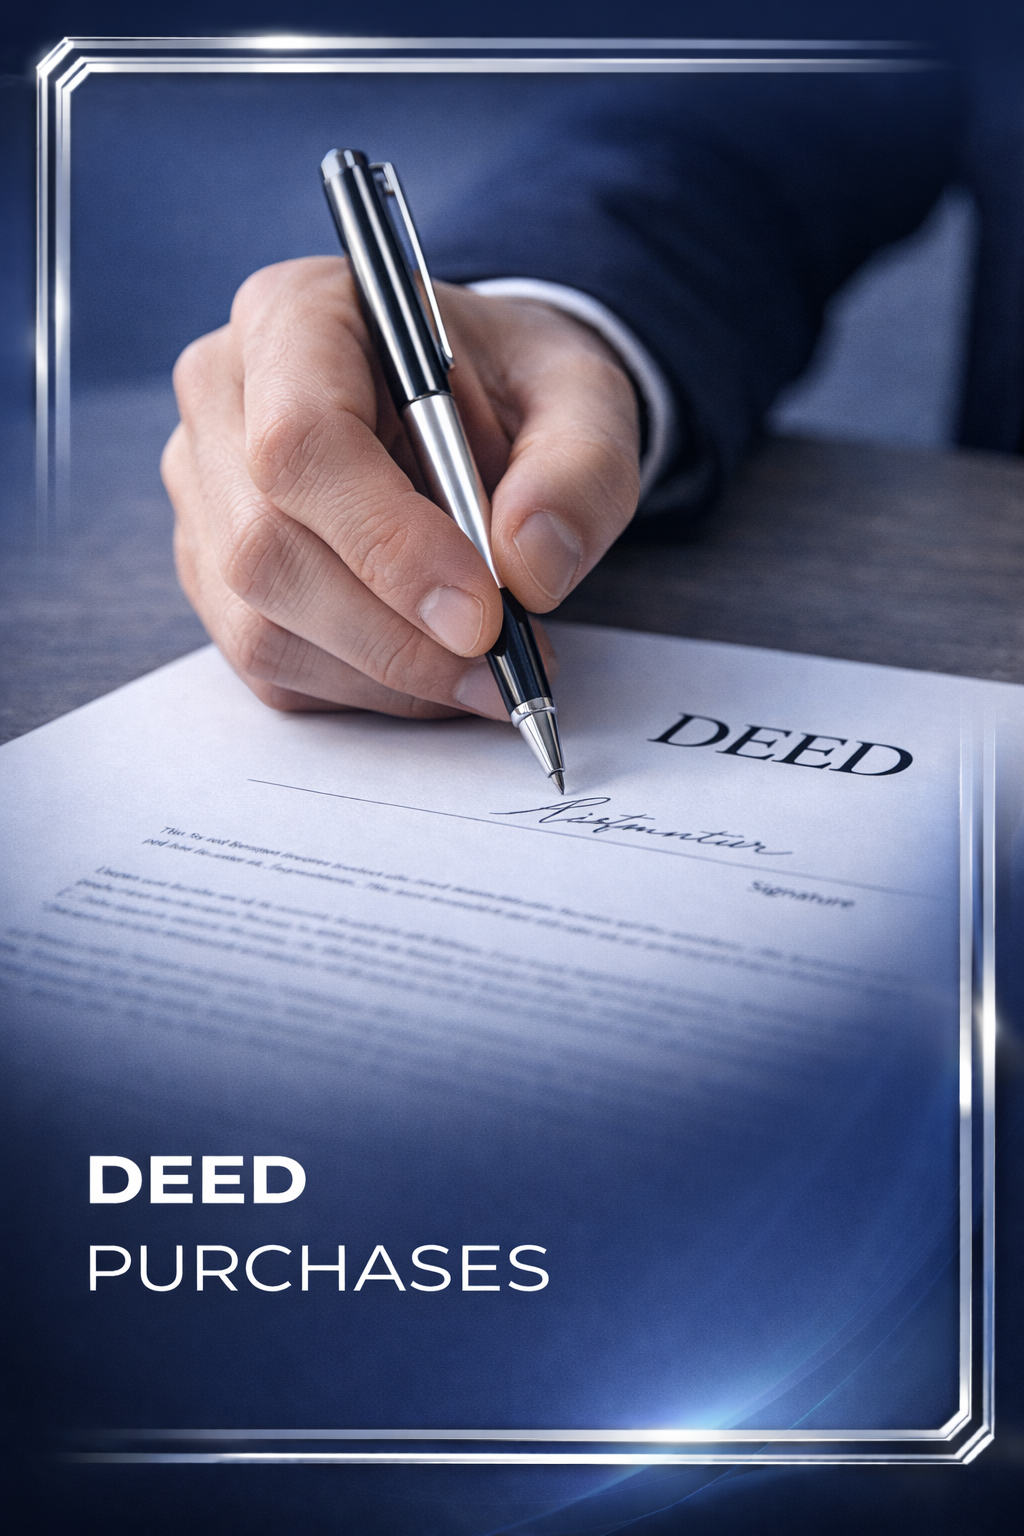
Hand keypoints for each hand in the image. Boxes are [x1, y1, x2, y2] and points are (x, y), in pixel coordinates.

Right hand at [162, 257, 639, 718]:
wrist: (474, 411)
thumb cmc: (513, 388)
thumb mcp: (585, 396)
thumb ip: (579, 469)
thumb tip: (531, 565)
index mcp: (295, 316)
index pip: (301, 442)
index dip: (388, 543)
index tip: (484, 614)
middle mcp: (222, 399)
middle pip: (265, 549)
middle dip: (394, 634)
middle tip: (502, 666)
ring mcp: (205, 495)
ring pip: (259, 625)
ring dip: (385, 674)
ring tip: (486, 672)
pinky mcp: (213, 576)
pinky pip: (270, 666)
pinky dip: (365, 690)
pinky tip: (435, 669)